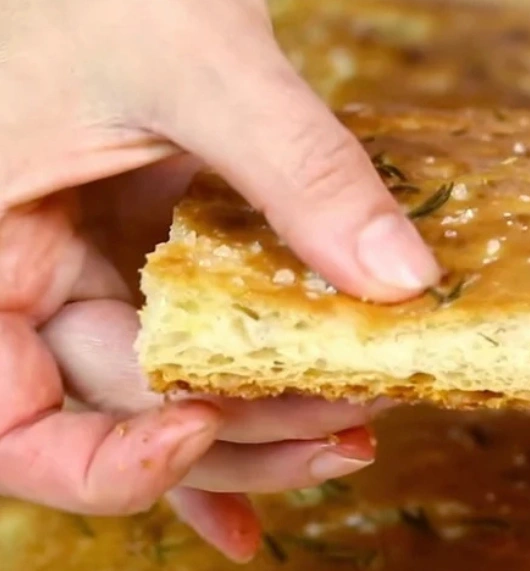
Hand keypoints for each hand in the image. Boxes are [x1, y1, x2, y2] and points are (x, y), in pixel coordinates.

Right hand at [0, 1, 439, 560]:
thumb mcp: (192, 59)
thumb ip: (296, 169)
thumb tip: (400, 279)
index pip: (12, 427)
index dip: (102, 462)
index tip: (206, 425)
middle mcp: (27, 276)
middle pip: (120, 415)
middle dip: (242, 432)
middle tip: (354, 420)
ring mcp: (94, 261)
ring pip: (172, 387)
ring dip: (267, 422)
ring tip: (361, 425)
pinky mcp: (154, 240)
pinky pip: (199, 338)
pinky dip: (252, 393)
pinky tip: (313, 443)